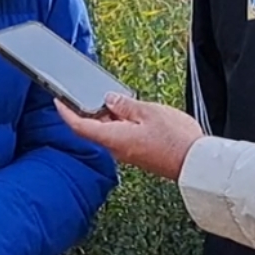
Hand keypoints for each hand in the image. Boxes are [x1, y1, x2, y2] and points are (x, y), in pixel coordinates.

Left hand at [59, 93, 202, 179]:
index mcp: (113, 138)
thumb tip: (108, 99)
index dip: (66, 112)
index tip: (58, 100)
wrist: (197, 162)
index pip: (79, 125)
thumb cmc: (176, 140)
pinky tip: (127, 111)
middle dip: (86, 109)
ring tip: (110, 97)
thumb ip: (125, 104)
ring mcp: (127, 152)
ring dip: (104, 115)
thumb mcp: (148, 112)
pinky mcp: (137, 152)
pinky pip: (120, 134)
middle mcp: (116, 148)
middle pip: (92, 127)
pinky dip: (118, 121)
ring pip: (107, 131)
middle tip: (85, 92)